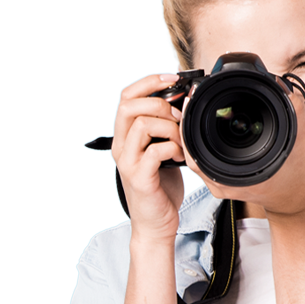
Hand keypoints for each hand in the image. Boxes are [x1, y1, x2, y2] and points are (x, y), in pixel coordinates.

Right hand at [111, 74, 185, 242]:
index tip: (173, 79)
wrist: (156, 224)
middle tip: (178, 116)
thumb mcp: (161, 152)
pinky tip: (180, 158)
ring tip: (181, 141)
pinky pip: (155, 150)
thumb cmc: (160, 189)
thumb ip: (164, 131)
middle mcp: (121, 147)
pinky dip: (173, 148)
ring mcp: (128, 162)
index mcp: (125, 136)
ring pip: (143, 124)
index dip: (149, 81)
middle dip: (160, 102)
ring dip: (170, 127)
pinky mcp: (139, 178)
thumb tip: (183, 105)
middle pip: (129, 105)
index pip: (126, 96)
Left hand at [182, 89, 304, 219]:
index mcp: (236, 174)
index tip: (189, 101)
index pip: (198, 148)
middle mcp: (223, 182)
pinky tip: (204, 127)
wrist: (294, 198)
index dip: (189, 123)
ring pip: (195, 156)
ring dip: (193, 132)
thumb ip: (293, 107)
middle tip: (190, 99)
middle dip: (189, 122)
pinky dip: (202, 142)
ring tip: (194, 109)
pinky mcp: (222, 182)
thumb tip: (279, 85)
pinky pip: (204, 160)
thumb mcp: (299, 136)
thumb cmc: (296, 173)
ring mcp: (220, 184)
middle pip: (192, 150)